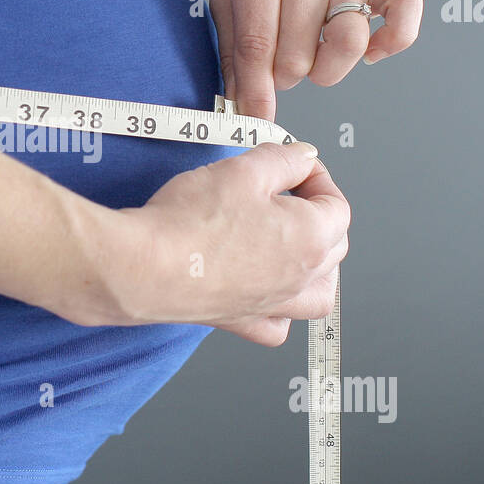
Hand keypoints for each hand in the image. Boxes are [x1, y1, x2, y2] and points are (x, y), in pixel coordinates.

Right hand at [111, 142, 348, 346]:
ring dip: (318, 268)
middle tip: (286, 191)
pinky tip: (270, 292)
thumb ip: (282, 160)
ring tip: (296, 245)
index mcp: (311, 237)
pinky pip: (278, 326)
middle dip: (318, 213)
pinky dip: (283, 312)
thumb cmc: (191, 222)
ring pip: (319, 293)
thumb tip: (302, 158)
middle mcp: (300, 277)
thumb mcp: (244, 168)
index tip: (293, 165)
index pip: (337, 205)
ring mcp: (273, 304)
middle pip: (334, 245)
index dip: (317, 177)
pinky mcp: (241, 320)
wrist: (146, 266)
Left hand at [209, 0, 423, 121]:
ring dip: (325, 69)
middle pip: (299, 55)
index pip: (258, 44)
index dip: (255, 91)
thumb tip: (243, 107)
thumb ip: (232, 53)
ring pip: (348, 45)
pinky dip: (393, 41)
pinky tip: (369, 52)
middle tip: (275, 61)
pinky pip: (405, 10)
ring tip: (310, 56)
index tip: (254, 119)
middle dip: (282, 75)